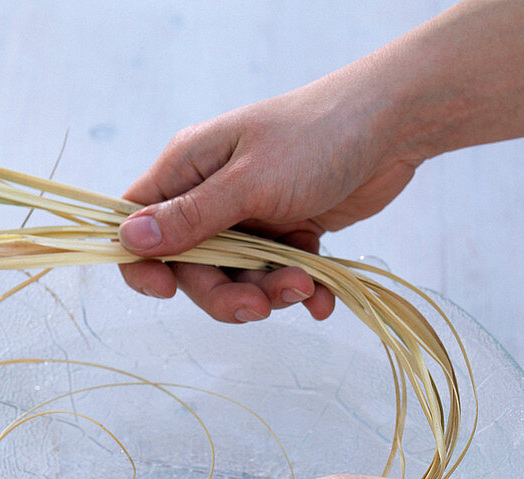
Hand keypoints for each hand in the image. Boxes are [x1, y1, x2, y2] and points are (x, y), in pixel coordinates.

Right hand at [117, 63, 421, 323]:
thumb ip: (192, 218)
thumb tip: (129, 240)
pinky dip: (299, 292)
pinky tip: (323, 296)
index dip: (144, 264)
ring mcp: (251, 216)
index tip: (166, 292)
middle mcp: (213, 194)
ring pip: (238, 279)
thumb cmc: (318, 137)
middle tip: (261, 305)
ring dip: (271, 294)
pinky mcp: (287, 234)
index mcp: (189, 169)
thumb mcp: (249, 182)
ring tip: (306, 286)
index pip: (139, 223)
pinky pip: (278, 277)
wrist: (394, 128)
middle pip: (194, 267)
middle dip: (227, 293)